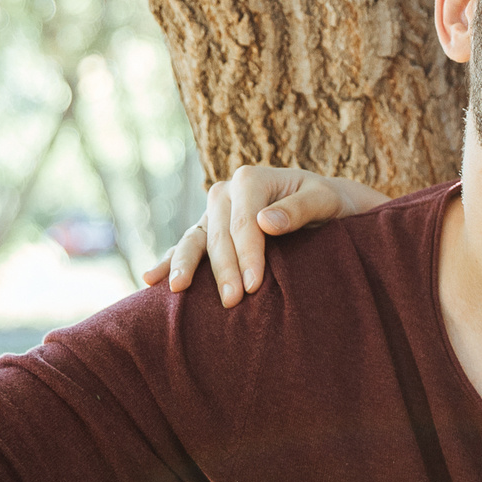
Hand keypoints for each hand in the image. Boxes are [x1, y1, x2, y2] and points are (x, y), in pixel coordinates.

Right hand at [141, 165, 386, 307]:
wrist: (326, 206)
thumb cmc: (330, 203)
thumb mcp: (324, 200)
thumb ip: (298, 208)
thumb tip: (264, 221)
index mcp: (251, 179)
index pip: (245, 222)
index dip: (248, 255)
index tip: (255, 286)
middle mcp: (226, 191)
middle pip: (219, 234)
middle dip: (223, 269)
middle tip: (232, 302)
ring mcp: (213, 212)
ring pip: (196, 239)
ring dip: (186, 265)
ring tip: (177, 289)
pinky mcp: (208, 229)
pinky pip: (188, 245)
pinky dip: (170, 261)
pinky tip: (151, 279)